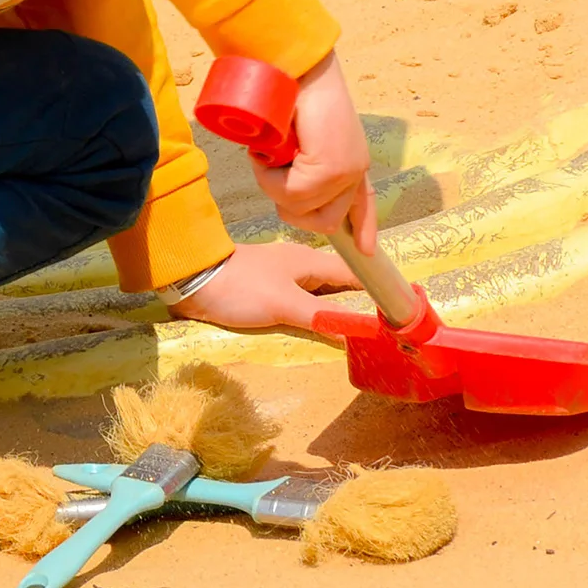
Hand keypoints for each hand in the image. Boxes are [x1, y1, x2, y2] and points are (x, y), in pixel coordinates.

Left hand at [167, 241, 361, 330]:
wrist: (193, 279)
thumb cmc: (242, 288)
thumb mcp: (284, 305)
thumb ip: (322, 316)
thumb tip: (360, 327)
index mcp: (311, 260)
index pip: (355, 273)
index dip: (375, 288)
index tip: (394, 306)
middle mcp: (302, 263)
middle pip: (339, 282)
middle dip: (358, 299)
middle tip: (377, 322)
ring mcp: (284, 275)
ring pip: (321, 290)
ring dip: (336, 305)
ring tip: (353, 327)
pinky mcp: (268, 287)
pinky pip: (303, 297)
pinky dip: (315, 309)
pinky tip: (315, 323)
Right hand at [249, 49, 377, 253]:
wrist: (295, 66)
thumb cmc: (291, 95)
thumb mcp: (303, 137)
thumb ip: (306, 163)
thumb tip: (294, 190)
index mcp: (351, 160)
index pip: (362, 202)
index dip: (362, 227)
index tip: (364, 250)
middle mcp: (354, 169)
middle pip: (323, 222)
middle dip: (290, 207)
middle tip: (274, 171)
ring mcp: (345, 171)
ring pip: (299, 210)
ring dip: (275, 187)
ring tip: (272, 151)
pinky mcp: (330, 169)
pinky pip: (289, 194)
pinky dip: (270, 177)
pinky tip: (272, 149)